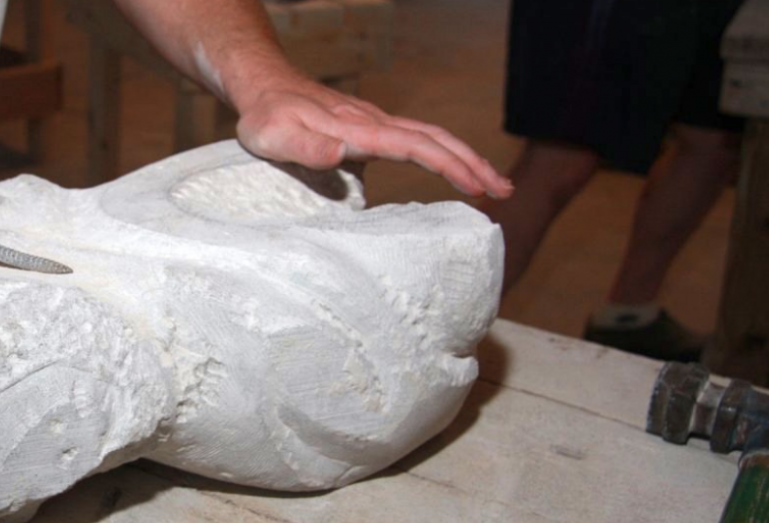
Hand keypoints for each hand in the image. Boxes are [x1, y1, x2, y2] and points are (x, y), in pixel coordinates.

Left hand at [235, 78, 513, 198]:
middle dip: (473, 163)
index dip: (450, 166)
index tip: (478, 187)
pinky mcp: (369, 128)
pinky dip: (442, 153)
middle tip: (505, 192)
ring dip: (464, 158)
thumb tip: (340, 155)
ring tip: (492, 185)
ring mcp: (374, 123)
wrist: (263, 86)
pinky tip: (450, 170)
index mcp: (358, 130)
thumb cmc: (266, 117)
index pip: (415, 146)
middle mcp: (373, 122)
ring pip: (430, 136)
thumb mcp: (273, 137)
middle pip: (435, 138)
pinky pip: (416, 138)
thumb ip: (306, 148)